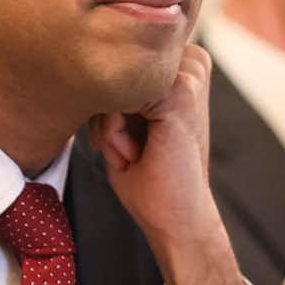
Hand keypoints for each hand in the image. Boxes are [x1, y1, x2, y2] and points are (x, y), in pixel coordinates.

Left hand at [92, 43, 245, 284]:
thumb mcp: (125, 124)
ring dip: (113, 124)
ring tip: (136, 152)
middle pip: (114, 72)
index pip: (117, 66)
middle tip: (132, 150)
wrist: (175, 218)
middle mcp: (190, 66)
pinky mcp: (181, 94)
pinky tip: (136, 154)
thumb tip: (95, 69)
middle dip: (109, 113)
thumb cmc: (151, 178)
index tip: (128, 141)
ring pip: (116, 85)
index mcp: (181, 69)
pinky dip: (115, 133)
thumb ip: (115, 90)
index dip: (109, 105)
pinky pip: (119, 100)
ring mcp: (189, 77)